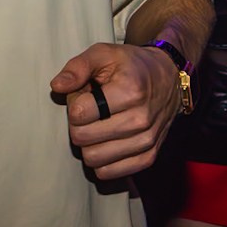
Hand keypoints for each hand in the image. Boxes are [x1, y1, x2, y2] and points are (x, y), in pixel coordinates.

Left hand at [50, 42, 180, 178]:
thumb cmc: (131, 65)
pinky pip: (109, 173)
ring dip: (89, 143)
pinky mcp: (148, 157)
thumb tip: (57, 86)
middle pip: (83, 138)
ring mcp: (146, 141)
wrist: (169, 78)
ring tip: (99, 124)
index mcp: (129, 91)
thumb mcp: (103, 53)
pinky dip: (101, 160)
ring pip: (93, 159)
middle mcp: (140, 119)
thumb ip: (77, 67)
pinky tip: (106, 142)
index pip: (79, 113)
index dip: (75, 102)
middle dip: (78, 124)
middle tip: (90, 110)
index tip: (85, 94)